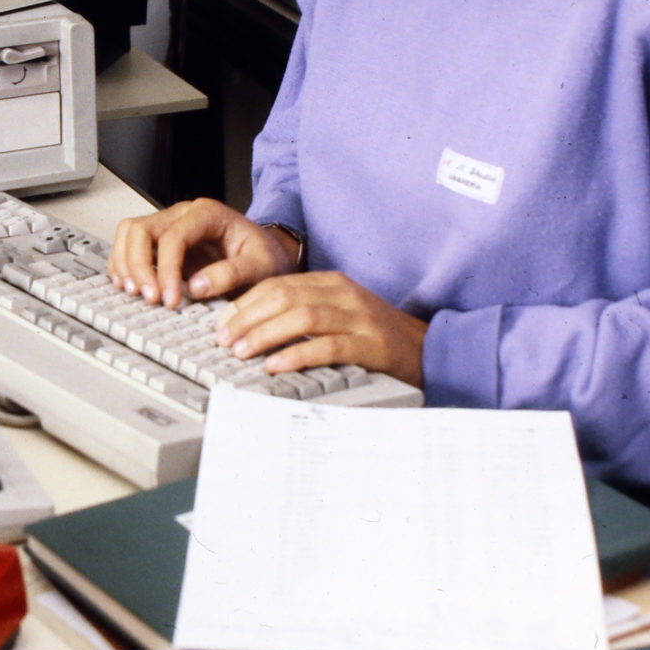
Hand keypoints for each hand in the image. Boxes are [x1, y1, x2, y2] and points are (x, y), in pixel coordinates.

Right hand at [109, 198, 299, 308]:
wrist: (268, 255)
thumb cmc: (264, 256)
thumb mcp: (262, 265)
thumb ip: (232, 274)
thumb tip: (197, 286)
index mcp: (208, 214)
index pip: (174, 236)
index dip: (167, 270)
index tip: (172, 299)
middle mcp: (183, 215)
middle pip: (141, 229)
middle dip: (138, 266)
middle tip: (150, 298)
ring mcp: (169, 226)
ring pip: (129, 234)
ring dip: (126, 264)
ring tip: (135, 293)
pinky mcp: (161, 243)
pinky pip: (129, 246)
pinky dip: (124, 266)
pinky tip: (131, 287)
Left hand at [217, 272, 428, 389]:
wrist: (429, 349)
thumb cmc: (377, 335)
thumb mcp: (339, 313)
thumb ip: (304, 311)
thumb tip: (253, 325)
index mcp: (332, 283)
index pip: (278, 284)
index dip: (245, 303)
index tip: (221, 323)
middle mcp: (345, 295)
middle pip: (284, 297)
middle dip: (247, 318)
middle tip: (223, 340)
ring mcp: (360, 319)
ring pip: (302, 318)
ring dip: (265, 335)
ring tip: (242, 352)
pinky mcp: (372, 346)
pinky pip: (328, 347)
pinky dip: (297, 355)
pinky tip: (276, 366)